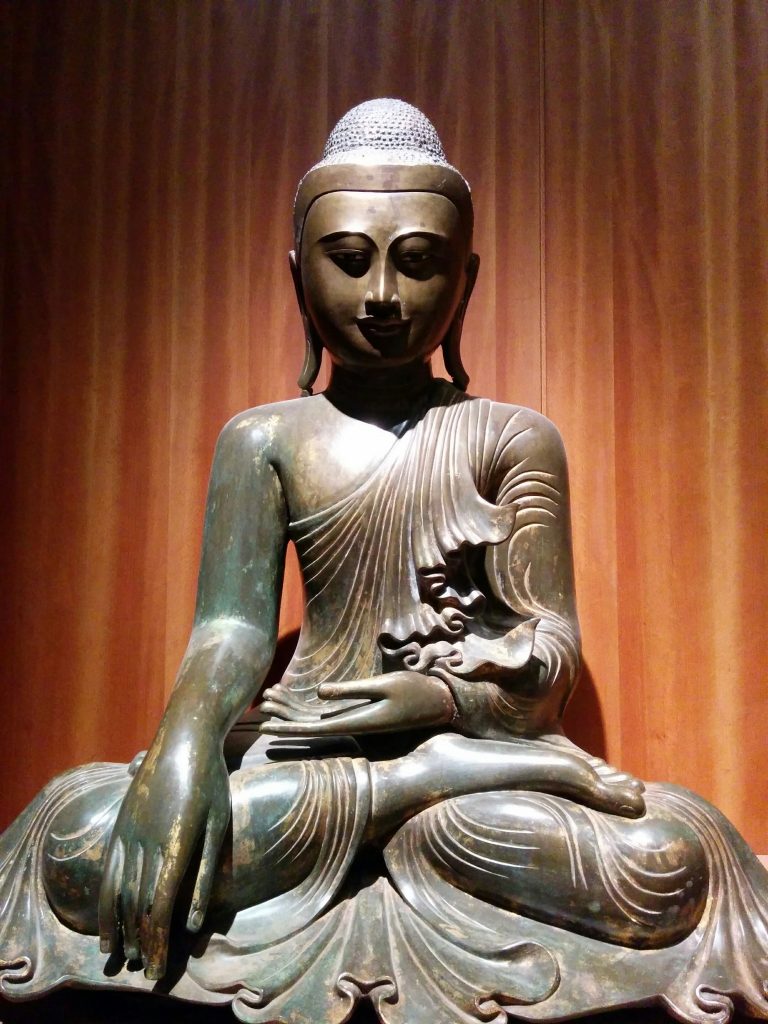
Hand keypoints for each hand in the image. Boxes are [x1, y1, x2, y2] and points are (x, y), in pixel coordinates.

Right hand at [98, 731, 229, 978]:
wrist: (183, 738)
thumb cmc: (211, 780)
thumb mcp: (219, 826)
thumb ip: (206, 875)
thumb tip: (194, 923)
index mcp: (176, 844)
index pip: (161, 906)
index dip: (158, 940)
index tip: (159, 965)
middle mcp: (146, 842)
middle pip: (138, 905)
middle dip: (140, 942)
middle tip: (145, 970)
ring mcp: (128, 832)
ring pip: (119, 891)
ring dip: (120, 928)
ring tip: (123, 956)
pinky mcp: (119, 825)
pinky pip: (108, 871)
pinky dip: (106, 902)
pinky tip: (107, 924)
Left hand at [259, 670, 454, 735]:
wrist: (440, 704)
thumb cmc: (415, 692)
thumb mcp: (383, 687)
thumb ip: (350, 691)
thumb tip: (319, 692)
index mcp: (356, 722)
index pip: (312, 728)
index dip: (286, 727)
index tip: (264, 726)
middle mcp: (353, 727)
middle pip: (310, 725)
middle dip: (285, 715)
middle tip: (261, 704)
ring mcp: (358, 722)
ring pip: (318, 719)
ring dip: (295, 710)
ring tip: (272, 698)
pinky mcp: (363, 716)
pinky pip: (330, 714)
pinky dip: (312, 707)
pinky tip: (299, 700)